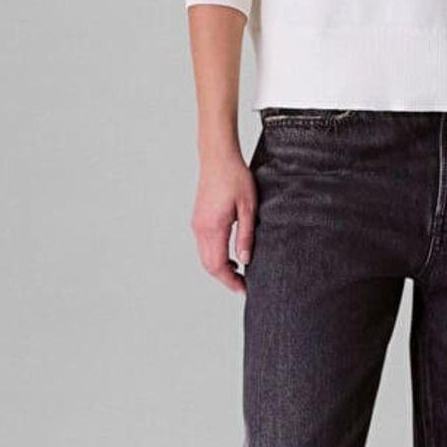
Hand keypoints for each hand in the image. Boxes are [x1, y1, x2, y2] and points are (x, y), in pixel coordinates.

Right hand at [190, 146, 258, 295]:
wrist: (218, 158)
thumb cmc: (235, 178)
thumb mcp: (248, 208)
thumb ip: (246, 236)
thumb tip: (245, 261)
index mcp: (213, 227)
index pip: (218, 265)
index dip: (230, 281)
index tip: (244, 289)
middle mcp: (201, 229)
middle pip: (209, 265)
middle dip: (225, 279)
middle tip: (244, 285)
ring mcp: (197, 224)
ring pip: (205, 257)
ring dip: (220, 268)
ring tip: (240, 272)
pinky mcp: (198, 220)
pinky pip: (204, 247)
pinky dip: (216, 257)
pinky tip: (231, 256)